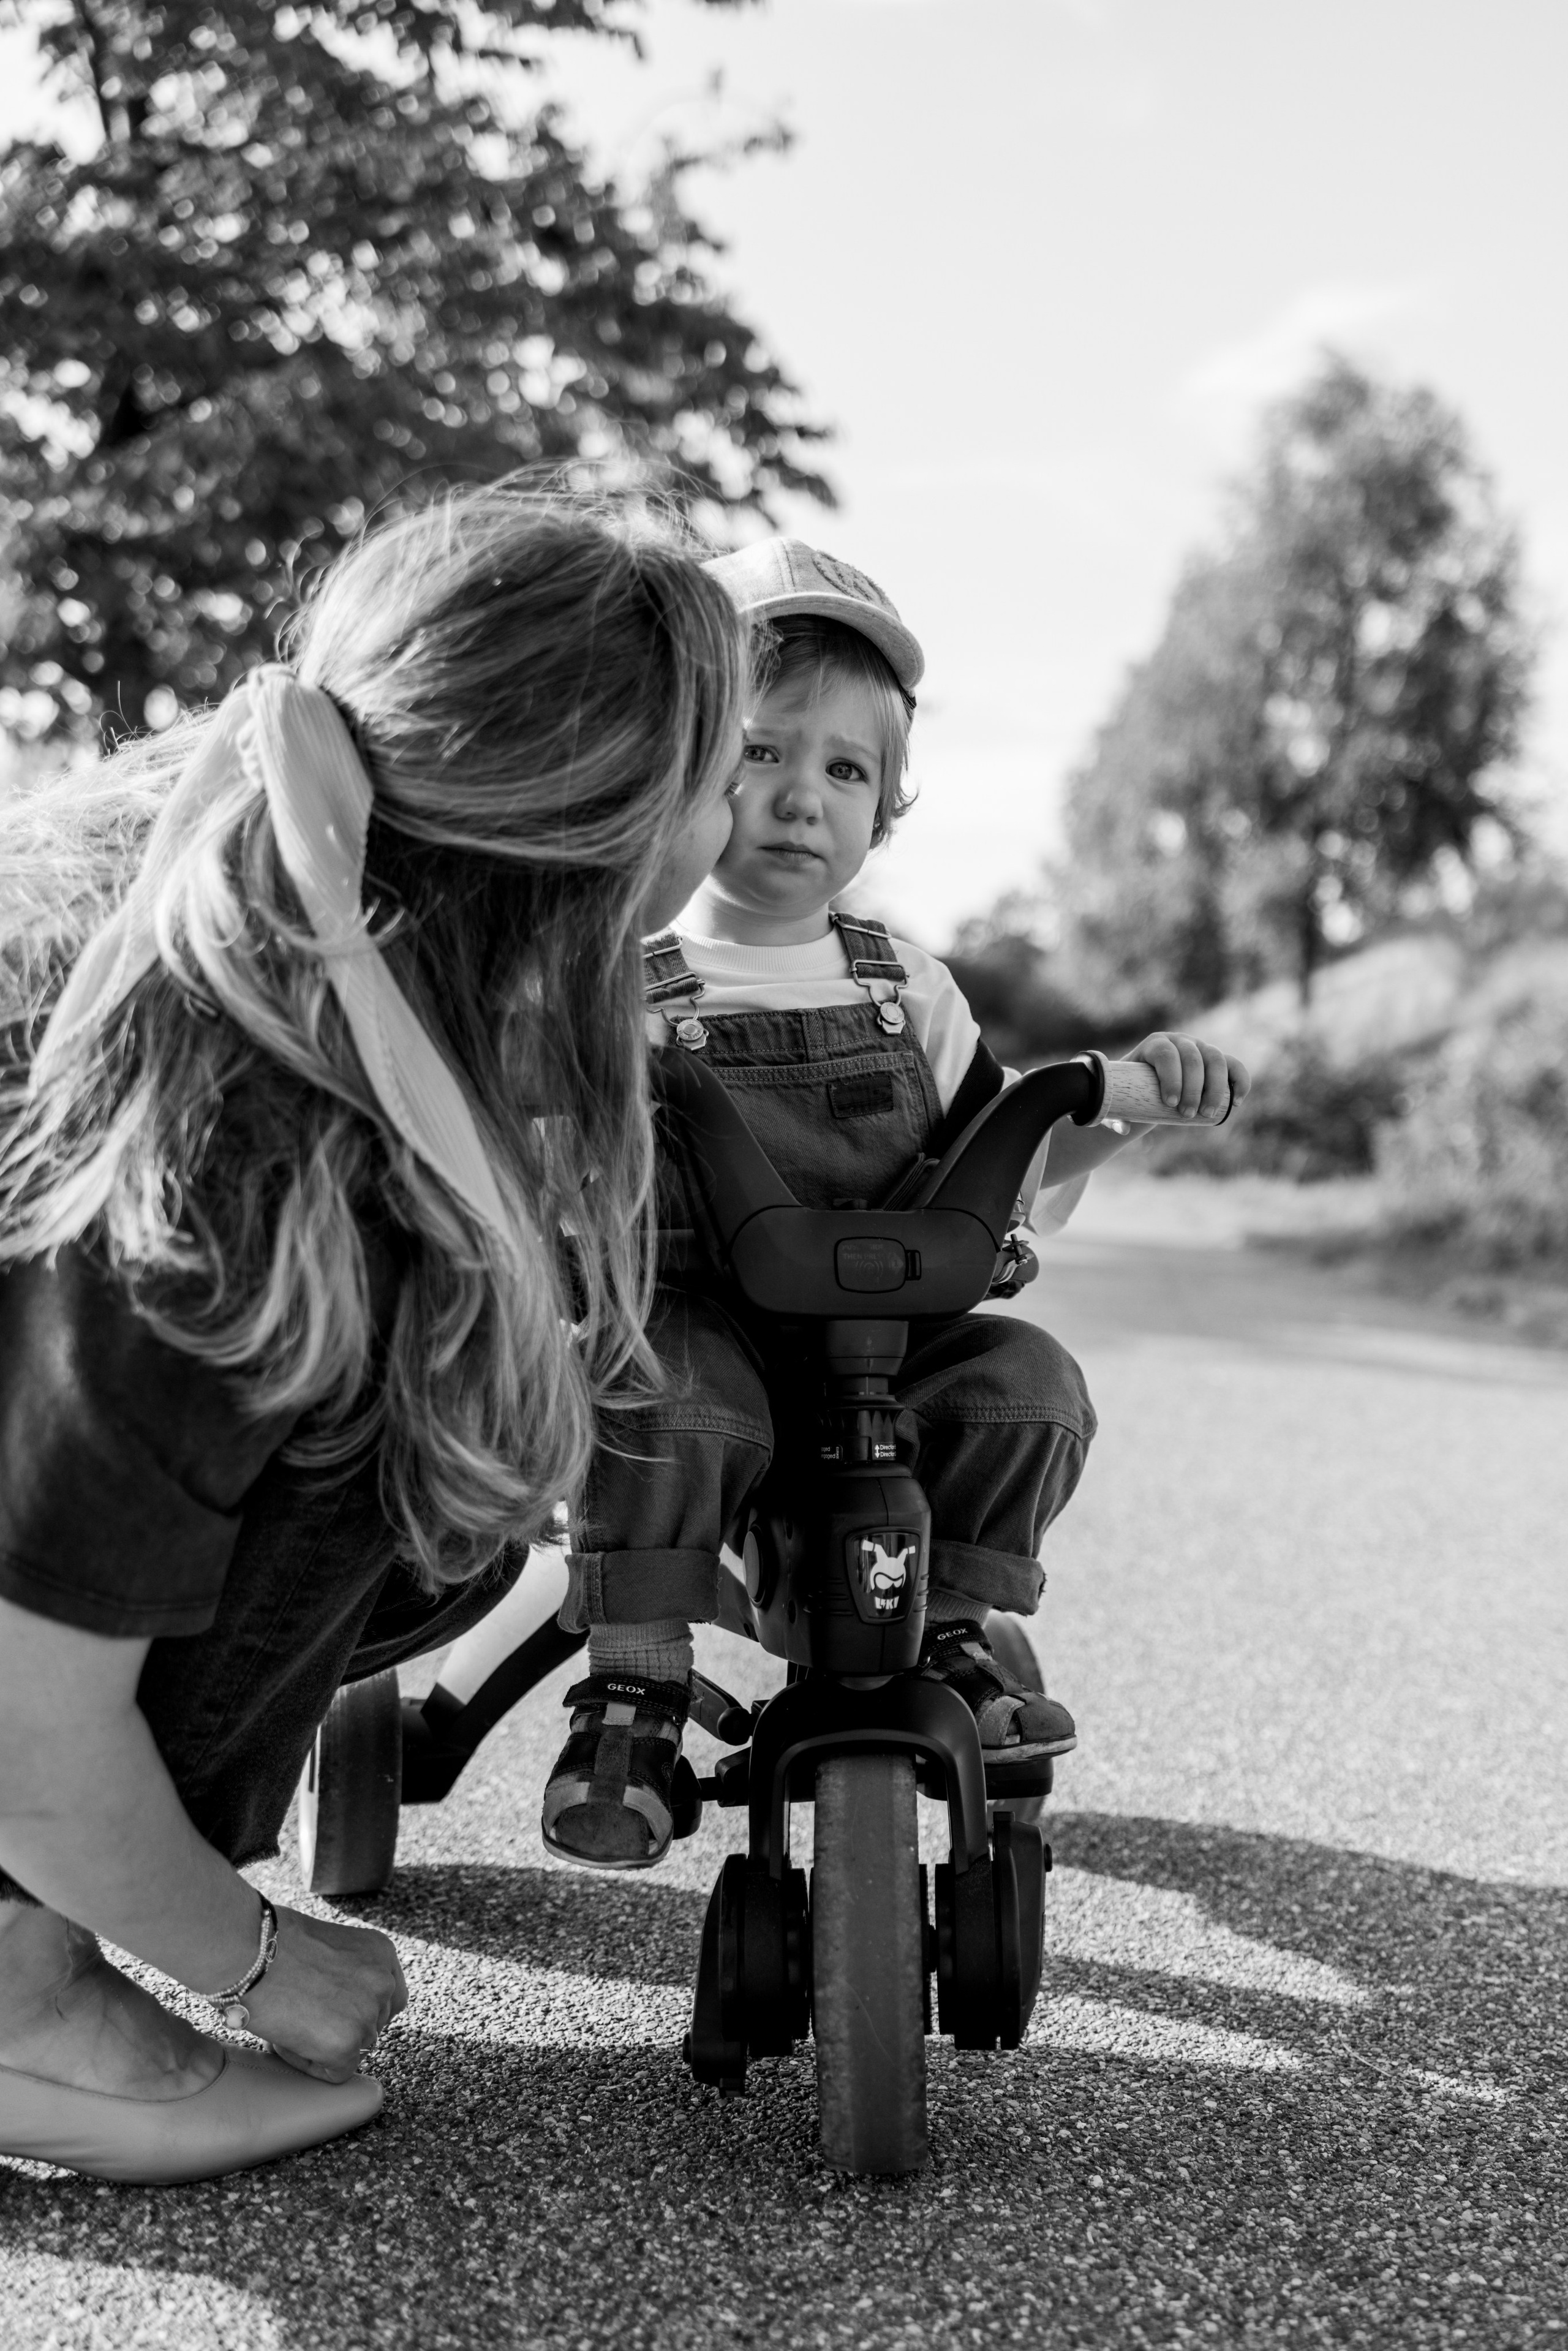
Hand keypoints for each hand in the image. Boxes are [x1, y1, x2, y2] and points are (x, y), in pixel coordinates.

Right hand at [240, 1905, 407, 2082]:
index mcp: (381, 1953)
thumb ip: (345, 1970)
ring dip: (322, 2045)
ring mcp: (367, 2014)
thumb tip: (338, 1998)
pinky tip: (284, 2040)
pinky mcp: (346, 2045)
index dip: (358, 2009)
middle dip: (341, 2028)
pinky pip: (335, 2072)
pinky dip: (309, 2064)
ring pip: (353, 2049)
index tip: (329, 2010)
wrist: (248, 1951)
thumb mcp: (327, 1945)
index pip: (389, 1997)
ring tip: (287, 2024)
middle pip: (373, 2025)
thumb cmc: (271, 1942)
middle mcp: (383, 1981)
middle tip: (301, 2018)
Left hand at [1128, 1032, 1250, 1122]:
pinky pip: (1235, 1066)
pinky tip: (1237, 1103)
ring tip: (1207, 1114)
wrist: (1148, 1089)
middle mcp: (1180, 1041)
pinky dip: (1240, 1081)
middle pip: (1193, 1057)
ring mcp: (1201, 1049)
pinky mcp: (1218, 1062)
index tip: (1169, 1103)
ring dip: (1216, 1088)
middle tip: (1187, 1115)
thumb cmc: (1130, 1093)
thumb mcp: (1118, 1102)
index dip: (1170, 1076)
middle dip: (1193, 1087)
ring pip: (1216, 1060)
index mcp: (1155, 1044)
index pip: (1165, 1053)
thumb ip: (1112, 1115)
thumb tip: (1124, 1127)